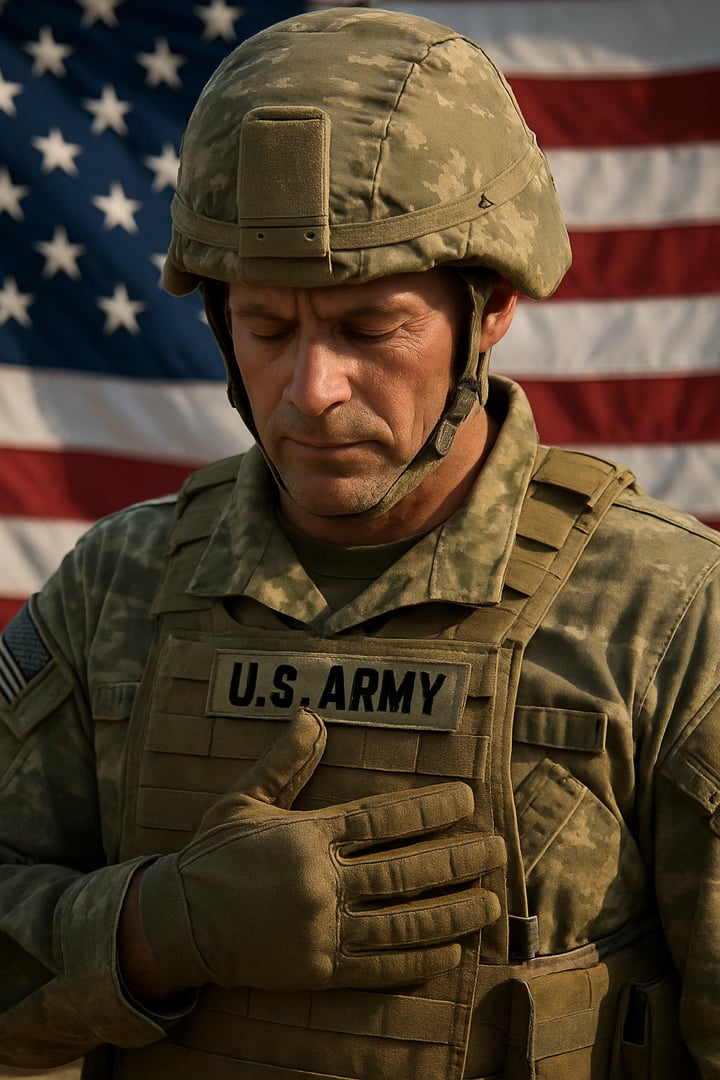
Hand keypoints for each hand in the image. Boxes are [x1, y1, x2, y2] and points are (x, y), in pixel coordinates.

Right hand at [139, 708, 502, 990]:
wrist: (175, 923)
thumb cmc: (212, 856)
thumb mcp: (242, 799)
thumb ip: (283, 762)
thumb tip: (313, 718)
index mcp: (308, 835)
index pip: (383, 819)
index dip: (430, 808)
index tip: (466, 799)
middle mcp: (321, 881)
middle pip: (405, 869)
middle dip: (457, 858)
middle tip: (497, 848)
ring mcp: (322, 928)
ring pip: (403, 920)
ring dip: (453, 910)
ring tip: (490, 901)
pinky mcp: (318, 969)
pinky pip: (378, 967)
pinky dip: (418, 960)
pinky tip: (452, 951)